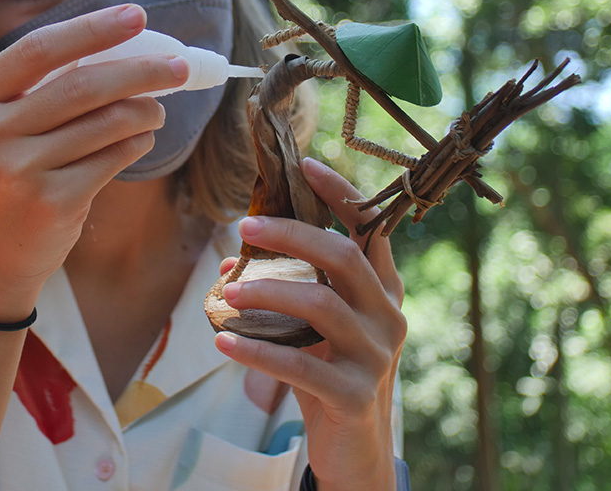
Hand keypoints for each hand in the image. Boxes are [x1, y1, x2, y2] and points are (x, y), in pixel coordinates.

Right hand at [0, 4, 187, 315]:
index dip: (92, 29)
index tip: (137, 16)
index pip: (39, 49)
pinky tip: (140, 140)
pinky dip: (136, 144)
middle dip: (140, 70)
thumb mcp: (7, 122)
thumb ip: (48, 84)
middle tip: (178, 67)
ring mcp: (16, 170)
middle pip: (81, 85)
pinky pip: (112, 158)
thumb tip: (128, 42)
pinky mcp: (50, 202)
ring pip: (105, 123)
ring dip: (145, 111)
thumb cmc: (11, 170)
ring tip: (156, 110)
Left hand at [214, 158, 404, 490]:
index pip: (370, 228)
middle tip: (245, 225)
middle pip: (343, 257)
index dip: (340, 193)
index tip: (305, 163)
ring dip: (267, 291)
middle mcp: (387, 316)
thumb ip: (284, 292)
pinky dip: (256, 350)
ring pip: (321, 306)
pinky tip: (222, 341)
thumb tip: (229, 261)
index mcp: (382, 290)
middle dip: (292, 235)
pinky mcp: (353, 395)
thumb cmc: (330, 373)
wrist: (355, 448)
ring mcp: (375, 356)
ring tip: (227, 290)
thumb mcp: (312, 328)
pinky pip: (299, 365)